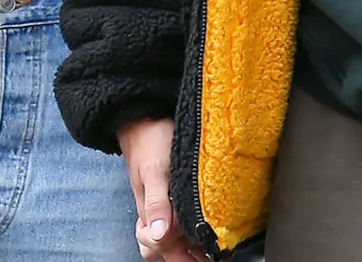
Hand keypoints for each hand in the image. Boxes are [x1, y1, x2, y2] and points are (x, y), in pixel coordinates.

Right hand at [119, 118, 207, 260]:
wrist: (145, 115)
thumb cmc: (149, 140)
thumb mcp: (154, 171)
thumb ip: (156, 203)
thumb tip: (158, 235)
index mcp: (149, 215)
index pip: (162, 249)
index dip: (184, 258)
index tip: (209, 258)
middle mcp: (156, 215)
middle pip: (167, 251)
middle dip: (188, 257)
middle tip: (216, 256)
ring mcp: (164, 207)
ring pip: (174, 240)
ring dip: (192, 246)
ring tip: (216, 247)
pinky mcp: (173, 196)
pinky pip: (180, 223)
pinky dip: (193, 231)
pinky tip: (209, 227)